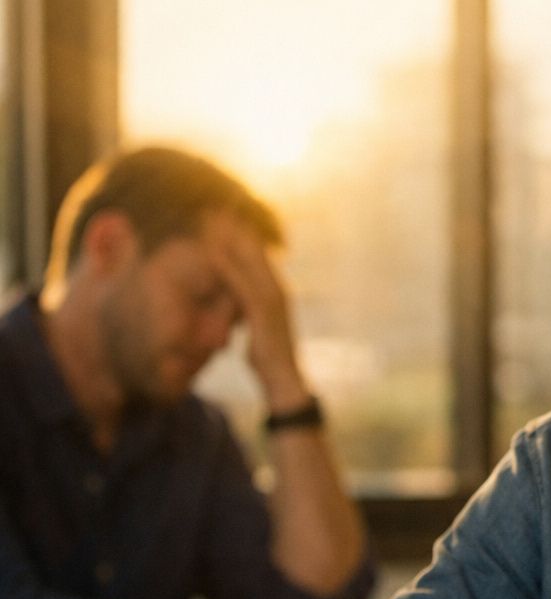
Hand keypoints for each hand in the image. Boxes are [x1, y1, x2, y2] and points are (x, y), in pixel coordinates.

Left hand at [205, 212, 308, 409]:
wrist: (284, 383)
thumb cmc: (268, 362)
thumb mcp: (256, 331)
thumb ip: (249, 314)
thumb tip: (240, 310)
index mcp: (275, 293)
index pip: (257, 256)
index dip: (239, 235)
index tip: (220, 216)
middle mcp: (278, 290)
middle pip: (254, 251)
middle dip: (233, 228)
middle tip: (213, 206)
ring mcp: (273, 300)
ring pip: (249, 261)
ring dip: (229, 239)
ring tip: (210, 220)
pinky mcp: (264, 312)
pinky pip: (242, 284)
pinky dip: (228, 266)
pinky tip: (212, 253)